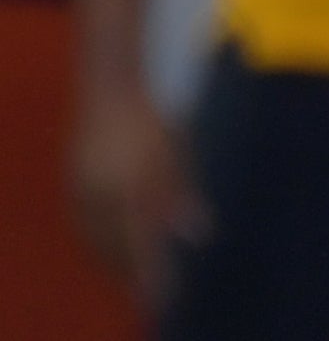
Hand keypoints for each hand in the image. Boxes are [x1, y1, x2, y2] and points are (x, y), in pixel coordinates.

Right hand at [69, 85, 204, 303]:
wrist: (108, 91)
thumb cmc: (150, 121)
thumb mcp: (174, 155)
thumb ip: (182, 195)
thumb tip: (199, 234)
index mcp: (128, 190)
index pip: (140, 245)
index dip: (150, 274)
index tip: (161, 295)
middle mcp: (100, 197)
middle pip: (114, 249)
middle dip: (129, 272)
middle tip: (145, 288)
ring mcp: (81, 192)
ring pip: (94, 239)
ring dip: (110, 260)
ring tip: (128, 274)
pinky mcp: (72, 185)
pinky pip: (82, 225)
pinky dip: (95, 242)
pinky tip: (106, 247)